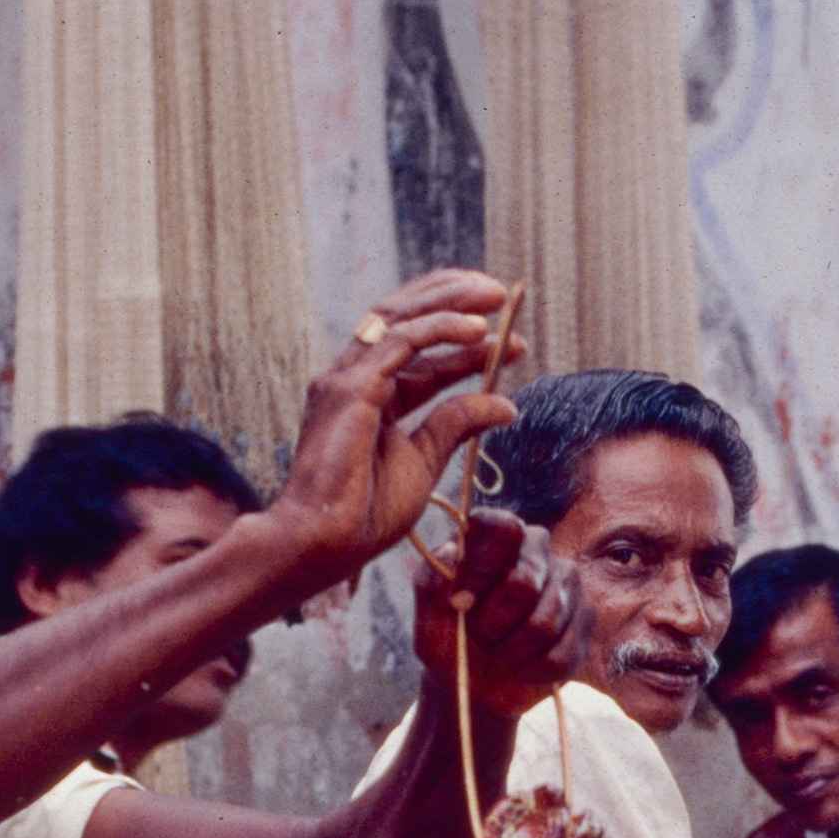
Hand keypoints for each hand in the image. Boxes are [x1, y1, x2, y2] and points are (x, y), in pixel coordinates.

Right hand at [272, 270, 528, 576]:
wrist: (326, 543)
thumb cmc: (365, 512)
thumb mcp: (426, 459)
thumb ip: (458, 423)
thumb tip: (506, 404)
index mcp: (368, 394)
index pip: (418, 352)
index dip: (464, 342)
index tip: (511, 343)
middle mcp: (353, 377)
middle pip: (403, 317)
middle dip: (452, 299)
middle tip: (498, 295)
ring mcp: (346, 378)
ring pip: (399, 318)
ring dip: (449, 303)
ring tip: (493, 298)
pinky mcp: (350, 388)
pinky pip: (399, 342)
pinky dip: (439, 329)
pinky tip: (476, 331)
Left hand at [412, 505, 580, 716]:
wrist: (477, 683)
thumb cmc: (450, 642)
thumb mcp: (428, 618)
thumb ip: (431, 584)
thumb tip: (450, 552)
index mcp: (493, 535)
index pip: (502, 527)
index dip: (482, 568)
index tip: (461, 602)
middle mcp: (535, 547)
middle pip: (524, 581)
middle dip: (494, 623)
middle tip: (480, 636)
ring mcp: (566, 579)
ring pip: (546, 621)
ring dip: (513, 650)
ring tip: (500, 652)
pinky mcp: (586, 615)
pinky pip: (564, 650)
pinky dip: (534, 670)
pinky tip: (522, 666)